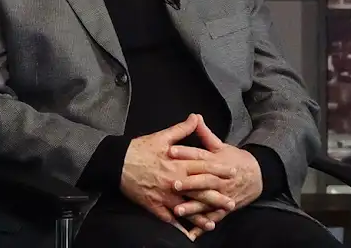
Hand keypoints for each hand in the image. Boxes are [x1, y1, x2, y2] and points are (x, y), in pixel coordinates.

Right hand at [121, 114, 235, 239]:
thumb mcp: (162, 136)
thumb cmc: (140, 149)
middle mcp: (174, 181)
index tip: (233, 172)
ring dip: (201, 216)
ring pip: (187, 208)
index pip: (204, 167)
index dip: (219, 170)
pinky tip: (188, 233)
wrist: (117, 163)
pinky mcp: (154, 206)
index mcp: (177, 163)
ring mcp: (165, 196)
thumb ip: (182, 129)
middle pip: (200, 190)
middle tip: (231, 202)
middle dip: (217, 197)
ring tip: (214, 222)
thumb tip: (195, 117)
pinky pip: (169, 219)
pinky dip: (179, 226)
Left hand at [169, 115, 262, 238]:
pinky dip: (203, 227)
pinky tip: (191, 233)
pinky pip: (213, 218)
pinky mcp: (225, 208)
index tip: (170, 150)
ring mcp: (222, 195)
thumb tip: (195, 116)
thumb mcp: (220, 145)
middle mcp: (218, 178)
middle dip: (187, 182)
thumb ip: (205, 133)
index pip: (198, 155)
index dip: (184, 152)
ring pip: (206, 202)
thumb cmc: (233, 158)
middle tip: (172, 183)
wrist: (257, 175)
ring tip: (178, 210)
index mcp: (215, 161)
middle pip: (202, 180)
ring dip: (193, 207)